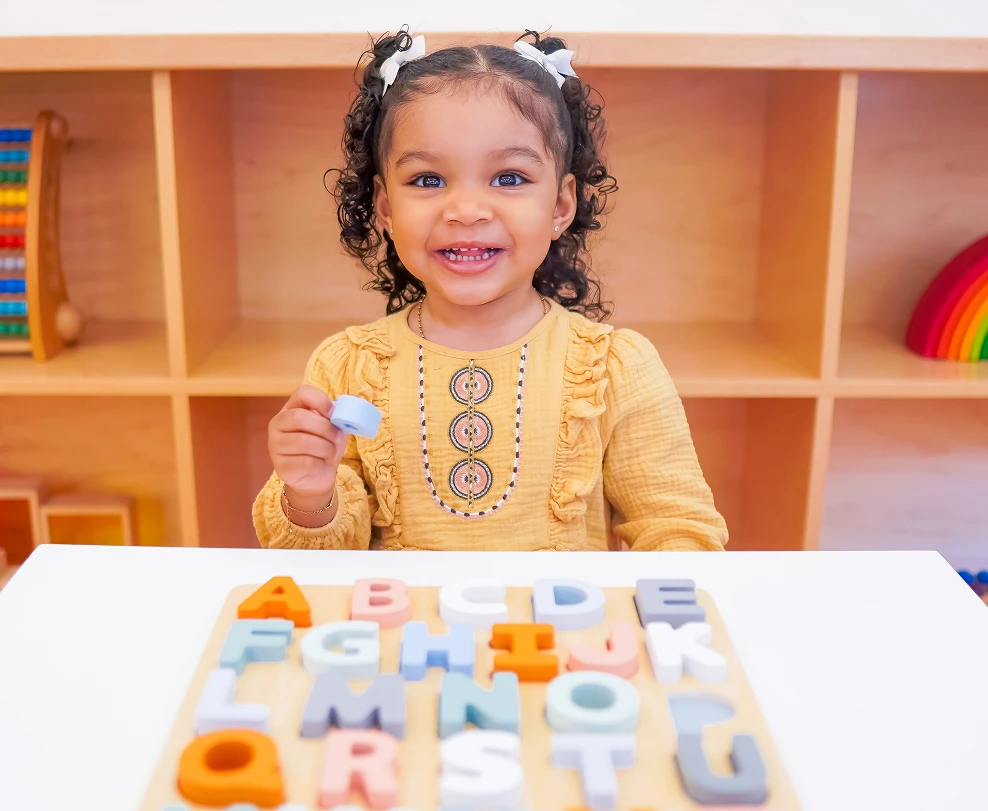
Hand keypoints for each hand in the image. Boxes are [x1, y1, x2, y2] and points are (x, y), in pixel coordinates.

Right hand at [268, 385, 346, 508]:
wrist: (316, 476)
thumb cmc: (324, 447)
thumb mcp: (336, 428)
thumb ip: (344, 413)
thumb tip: (358, 400)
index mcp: (291, 409)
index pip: (302, 392)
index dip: (321, 400)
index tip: (333, 414)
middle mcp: (278, 424)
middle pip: (300, 417)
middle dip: (326, 429)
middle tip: (337, 438)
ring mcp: (275, 445)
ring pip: (303, 441)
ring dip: (326, 448)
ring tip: (330, 453)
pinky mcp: (280, 466)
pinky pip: (304, 462)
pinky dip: (319, 463)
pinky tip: (320, 464)